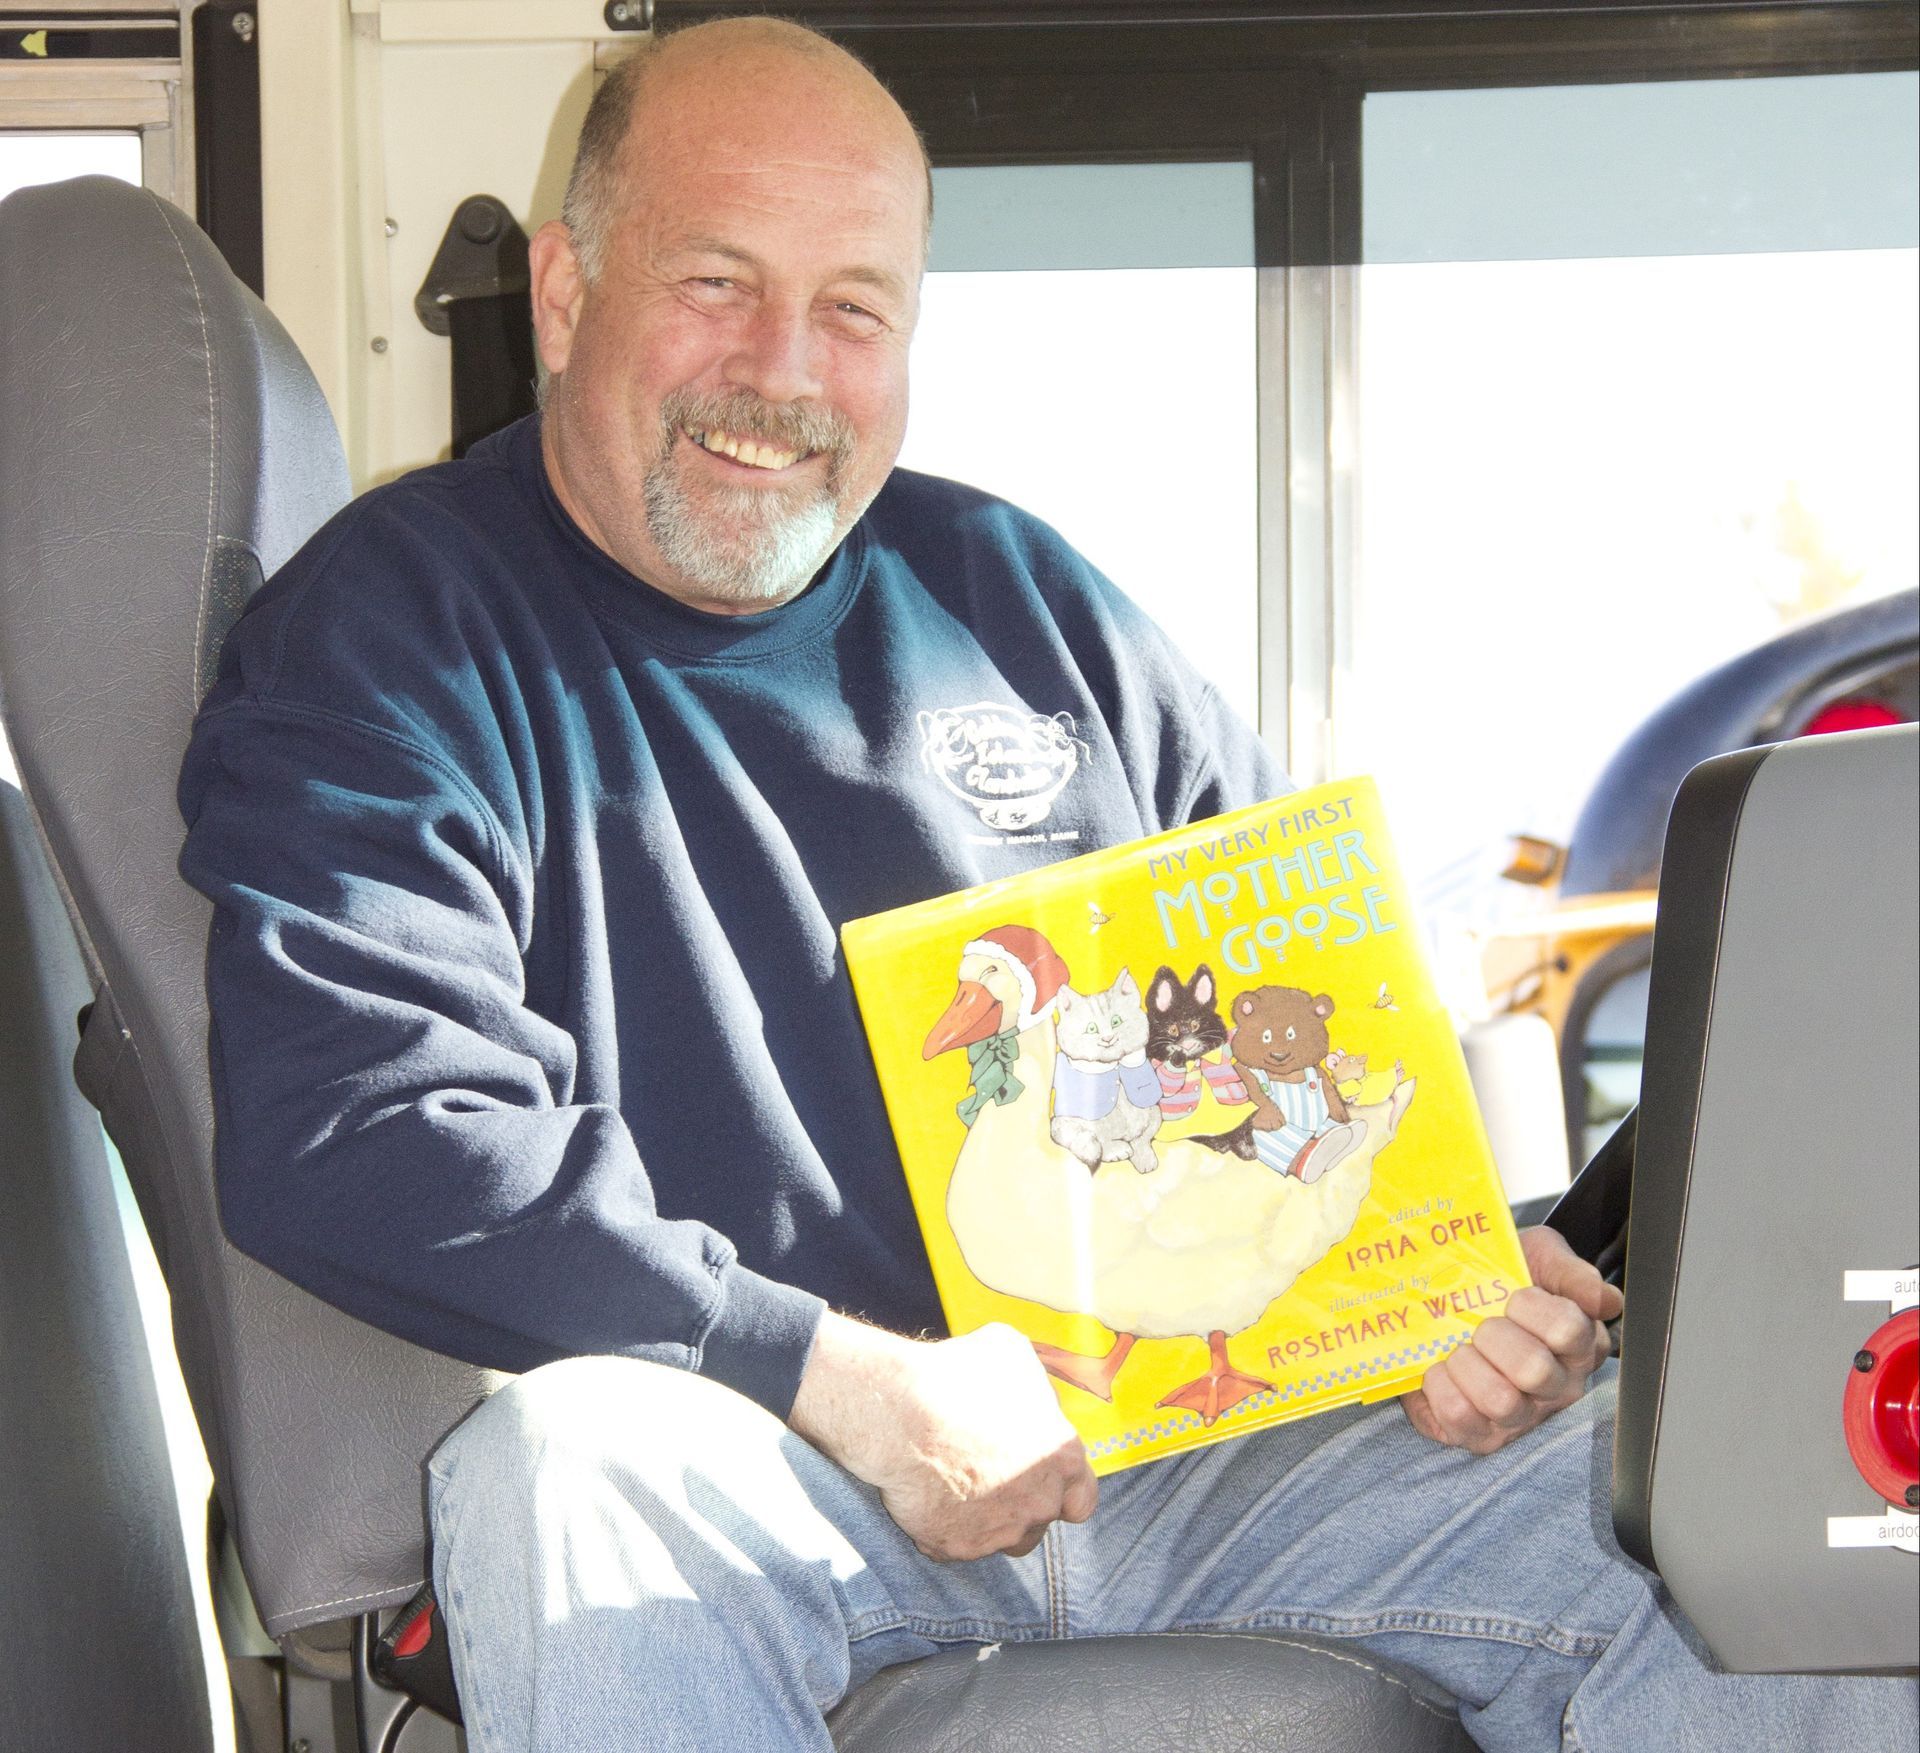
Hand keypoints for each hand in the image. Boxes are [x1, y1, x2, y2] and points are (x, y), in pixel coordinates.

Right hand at [788, 1313, 1096, 1561]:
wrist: (903, 1415)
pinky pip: (956, 1544)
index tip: (1041, 1477)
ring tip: (961, 1487)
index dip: (1062, 1489)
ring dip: (990, 1521)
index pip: (1082, 1497)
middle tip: (990, 1473)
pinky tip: (928, 1495)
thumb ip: (1033, 1385)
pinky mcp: (957, 1548)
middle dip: (1020, 1501)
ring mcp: (999, 1532)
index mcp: (1062, 1458)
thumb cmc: (959, 1376)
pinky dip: (945, 1527)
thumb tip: (1030, 1393)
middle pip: (1039, 1518)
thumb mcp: (1010, 1352)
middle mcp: (1039, 1503)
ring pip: (1002, 1538)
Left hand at [1400, 1225, 1623, 1456]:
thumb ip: (1572, 1272)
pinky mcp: (1479, 1434)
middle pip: (1534, 1369)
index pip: (1568, 1329)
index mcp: (1579, 1343)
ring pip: (1499, 1399)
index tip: (1513, 1295)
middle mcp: (1556, 1387)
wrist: (1447, 1295)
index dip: (1531, 1308)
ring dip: (1467, 1364)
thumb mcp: (1539, 1256)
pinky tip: (1439, 1368)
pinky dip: (1440, 1387)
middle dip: (1494, 1336)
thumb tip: (1606, 1301)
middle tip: (1481, 1324)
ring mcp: (1519, 1416)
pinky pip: (1459, 1416)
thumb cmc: (1500, 1278)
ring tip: (1459, 1348)